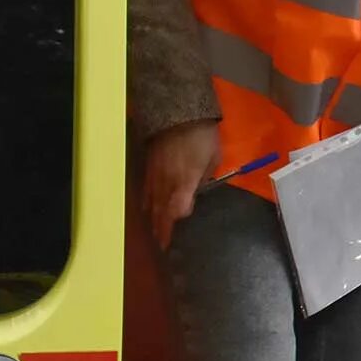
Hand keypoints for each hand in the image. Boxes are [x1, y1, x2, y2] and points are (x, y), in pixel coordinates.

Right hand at [143, 121, 220, 248]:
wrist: (178, 113)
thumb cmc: (203, 136)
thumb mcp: (213, 157)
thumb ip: (206, 176)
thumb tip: (197, 189)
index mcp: (185, 181)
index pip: (177, 209)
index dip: (176, 222)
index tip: (179, 230)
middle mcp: (166, 182)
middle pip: (162, 211)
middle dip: (162, 229)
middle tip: (162, 246)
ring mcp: (155, 176)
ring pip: (152, 203)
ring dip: (154, 219)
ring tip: (155, 234)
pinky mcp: (149, 168)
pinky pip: (146, 190)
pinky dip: (147, 202)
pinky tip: (147, 210)